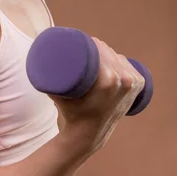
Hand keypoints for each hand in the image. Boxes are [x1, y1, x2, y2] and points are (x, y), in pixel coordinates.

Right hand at [48, 37, 144, 152]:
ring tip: (96, 54)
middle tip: (84, 47)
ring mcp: (133, 83)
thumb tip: (38, 55)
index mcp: (108, 79)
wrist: (88, 135)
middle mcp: (124, 79)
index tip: (78, 40)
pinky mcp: (138, 87)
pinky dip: (122, 62)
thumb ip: (48, 76)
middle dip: (96, 46)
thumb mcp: (59, 93)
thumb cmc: (70, 112)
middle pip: (109, 51)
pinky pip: (129, 66)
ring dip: (108, 54)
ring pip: (118, 58)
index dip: (88, 41)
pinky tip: (115, 60)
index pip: (99, 48)